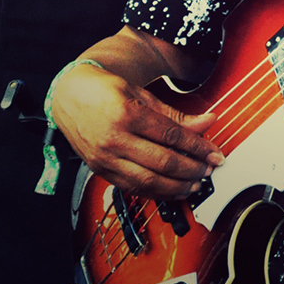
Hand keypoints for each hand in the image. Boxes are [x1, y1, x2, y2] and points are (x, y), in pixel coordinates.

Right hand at [50, 61, 224, 199]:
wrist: (68, 95)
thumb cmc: (105, 91)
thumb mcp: (142, 95)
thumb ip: (175, 114)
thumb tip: (207, 122)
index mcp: (126, 114)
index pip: (171, 136)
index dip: (198, 147)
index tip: (215, 154)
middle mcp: (113, 139)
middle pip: (162, 161)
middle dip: (191, 169)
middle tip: (209, 170)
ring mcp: (104, 157)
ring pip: (147, 180)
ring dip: (176, 186)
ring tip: (195, 184)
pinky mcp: (99, 170)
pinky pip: (132, 187)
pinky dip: (155, 192)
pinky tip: (172, 190)